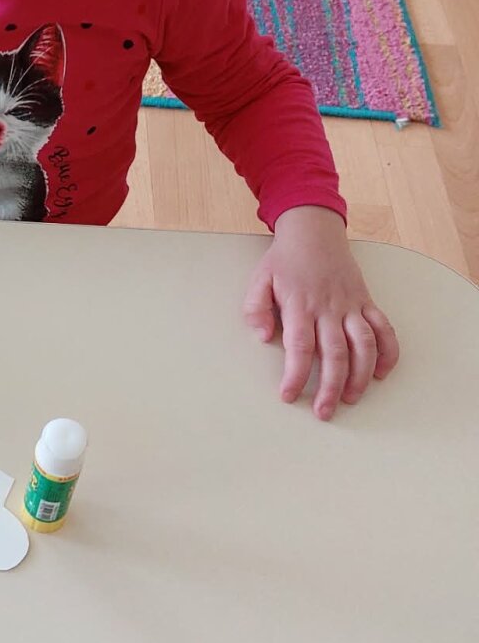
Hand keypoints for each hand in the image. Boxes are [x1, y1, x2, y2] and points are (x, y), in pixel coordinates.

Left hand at [243, 206, 398, 420]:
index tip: (288, 396)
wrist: (314, 231)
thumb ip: (255, 308)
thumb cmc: (285, 260)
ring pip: (364, 345)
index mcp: (300, 306)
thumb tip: (263, 336)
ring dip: (360, 375)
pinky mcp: (366, 301)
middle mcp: (329, 308)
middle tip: (324, 412)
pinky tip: (381, 373)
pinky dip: (388, 352)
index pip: (299, 347)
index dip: (295, 375)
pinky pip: (384, 328)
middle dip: (330, 386)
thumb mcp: (259, 279)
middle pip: (335, 353)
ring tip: (351, 398)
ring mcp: (351, 305)